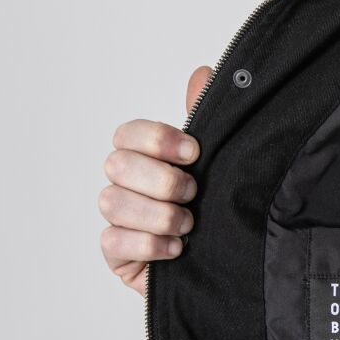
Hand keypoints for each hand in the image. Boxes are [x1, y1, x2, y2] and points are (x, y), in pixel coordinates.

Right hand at [98, 66, 212, 295]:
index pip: (127, 134)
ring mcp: (117, 218)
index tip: (194, 152)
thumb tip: (203, 74)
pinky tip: (176, 250)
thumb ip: (208, 120)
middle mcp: (125, 183)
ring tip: (189, 225)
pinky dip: (148, 245)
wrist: (227, 264)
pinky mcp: (116, 254)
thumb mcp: (220, 164)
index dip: (157, 140)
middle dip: (162, 180)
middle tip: (193, 193)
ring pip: (112, 201)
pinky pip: (112, 241)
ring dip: (157, 213)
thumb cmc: (217, 210)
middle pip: (117, 164)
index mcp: (146, 157)